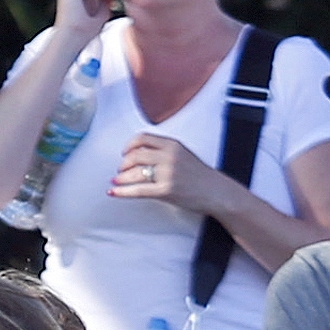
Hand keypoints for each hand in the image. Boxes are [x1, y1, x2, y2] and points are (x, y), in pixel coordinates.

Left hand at [110, 133, 227, 213]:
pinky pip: (137, 190)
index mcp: (172, 144)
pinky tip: (113, 192)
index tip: (124, 153)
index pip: (142, 138)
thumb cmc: (199, 175)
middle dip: (123, 164)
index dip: (129, 146)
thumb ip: (164, 151)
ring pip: (134, 173)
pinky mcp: (166, 190)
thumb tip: (138, 155)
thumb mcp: (183, 154)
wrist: (216, 191)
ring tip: (117, 181)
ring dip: (121, 178)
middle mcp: (169, 156)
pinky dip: (122, 191)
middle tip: (120, 171)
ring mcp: (167, 174)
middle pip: (135, 155)